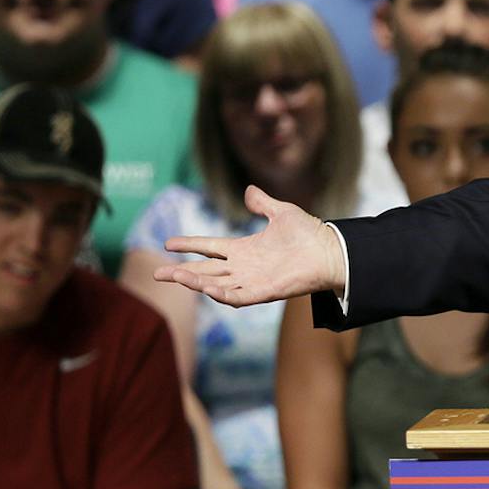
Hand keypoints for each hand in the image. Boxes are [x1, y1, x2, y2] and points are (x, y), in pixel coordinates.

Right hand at [154, 186, 345, 306]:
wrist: (331, 251)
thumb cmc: (310, 234)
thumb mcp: (282, 212)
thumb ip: (262, 203)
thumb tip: (248, 191)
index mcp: (245, 249)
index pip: (210, 248)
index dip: (190, 245)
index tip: (168, 243)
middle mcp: (245, 267)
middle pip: (206, 271)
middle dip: (181, 272)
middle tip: (157, 272)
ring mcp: (253, 281)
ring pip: (216, 285)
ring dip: (195, 282)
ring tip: (174, 276)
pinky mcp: (265, 292)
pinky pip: (238, 297)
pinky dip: (221, 294)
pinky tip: (206, 288)